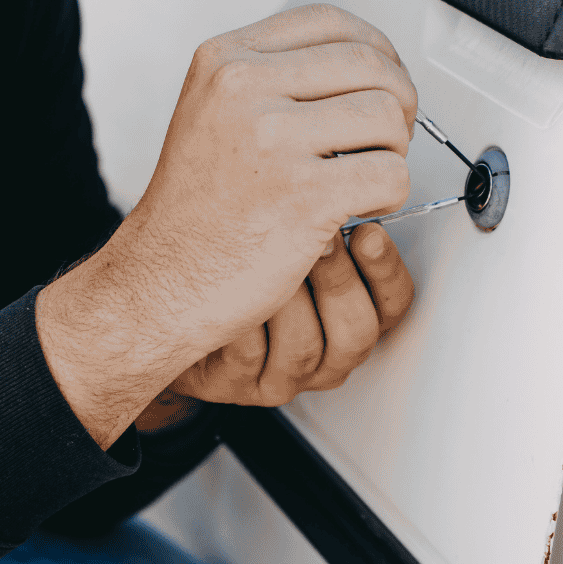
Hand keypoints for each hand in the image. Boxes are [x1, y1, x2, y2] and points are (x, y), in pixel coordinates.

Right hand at [39, 5, 416, 445]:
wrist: (158, 283)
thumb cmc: (192, 211)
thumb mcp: (212, 111)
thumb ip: (271, 76)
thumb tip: (359, 62)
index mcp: (224, 60)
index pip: (331, 21)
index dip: (374, 49)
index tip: (381, 80)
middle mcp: (244, 89)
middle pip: (371, 64)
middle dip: (397, 102)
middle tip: (386, 136)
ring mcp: (273, 142)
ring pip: (388, 117)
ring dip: (393, 151)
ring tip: (364, 174)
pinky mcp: (303, 197)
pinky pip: (390, 176)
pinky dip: (389, 197)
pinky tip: (359, 208)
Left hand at [169, 221, 414, 408]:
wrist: (170, 297)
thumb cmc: (236, 262)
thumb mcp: (292, 233)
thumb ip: (328, 217)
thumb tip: (356, 176)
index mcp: (349, 319)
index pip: (392, 305)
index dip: (385, 270)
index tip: (368, 233)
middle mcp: (323, 356)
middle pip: (357, 333)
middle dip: (336, 280)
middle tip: (316, 239)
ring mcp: (280, 377)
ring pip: (303, 349)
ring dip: (284, 299)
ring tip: (265, 258)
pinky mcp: (237, 387)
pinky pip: (248, 356)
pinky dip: (239, 316)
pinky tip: (226, 289)